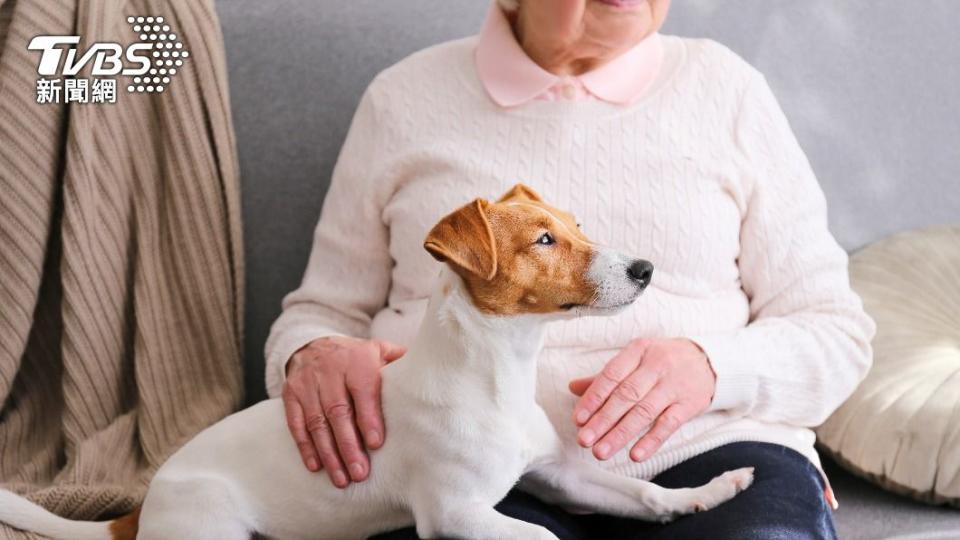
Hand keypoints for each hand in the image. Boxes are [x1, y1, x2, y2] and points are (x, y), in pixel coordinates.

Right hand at [282, 336, 405, 487]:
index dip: (368, 418)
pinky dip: (305, 446)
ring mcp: (307, 384)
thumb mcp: (378, 350)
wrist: (313, 344)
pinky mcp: (290, 395)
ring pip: (316, 422)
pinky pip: (296, 423)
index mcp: (356, 360)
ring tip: (341, 478)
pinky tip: (316, 466)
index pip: (362, 390)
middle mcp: (329, 371)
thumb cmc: (355, 356)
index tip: (375, 444)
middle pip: (338, 411)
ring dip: (328, 453)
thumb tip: (431, 376)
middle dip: (349, 445)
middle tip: (360, 472)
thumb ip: (400, 362)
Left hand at [568, 338, 715, 461]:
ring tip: (601, 451)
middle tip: (584, 440)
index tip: (578, 419)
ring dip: (621, 434)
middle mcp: (656, 366)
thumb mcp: (636, 359)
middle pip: (626, 396)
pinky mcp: (689, 404)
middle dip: (602, 420)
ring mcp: (674, 386)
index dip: (593, 398)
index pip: (611, 375)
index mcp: (638, 350)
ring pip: (644, 412)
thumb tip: (573, 387)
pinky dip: (651, 441)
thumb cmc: (662, 361)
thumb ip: (606, 376)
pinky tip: (635, 455)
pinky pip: (668, 424)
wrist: (708, 361)